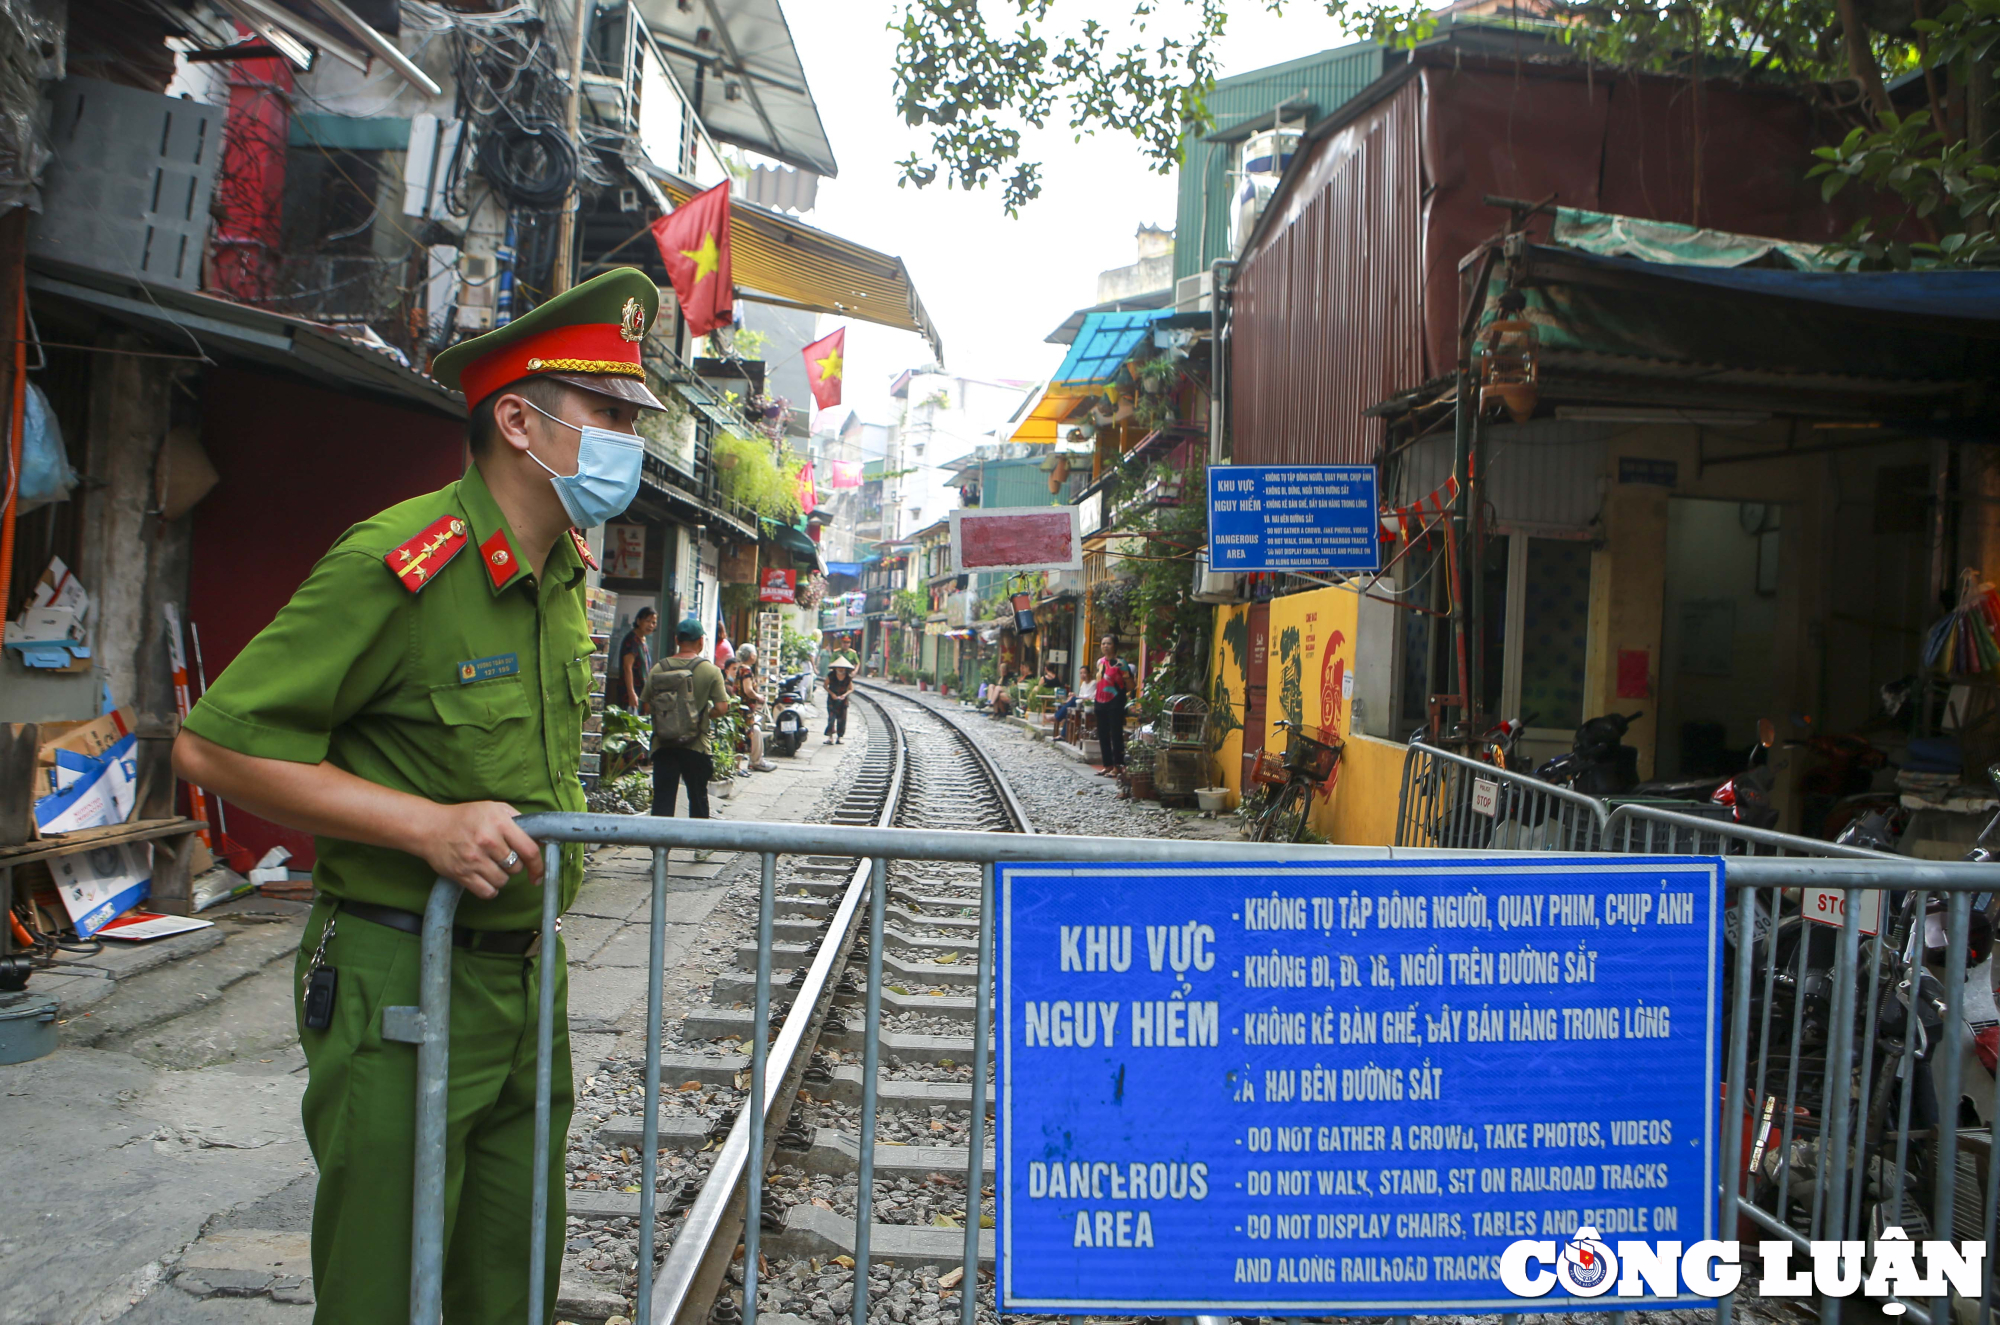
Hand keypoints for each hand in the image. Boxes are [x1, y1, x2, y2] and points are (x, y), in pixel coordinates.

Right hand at [417, 801, 543, 898]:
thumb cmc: (464, 817)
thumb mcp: (493, 808)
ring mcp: (474, 858)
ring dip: (500, 877)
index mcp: (499, 822)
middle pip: (516, 867)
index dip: (538, 865)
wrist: (430, 827)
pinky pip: (487, 892)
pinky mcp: (462, 874)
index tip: (539, 873)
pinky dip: (490, 889)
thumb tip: (542, 838)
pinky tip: (485, 879)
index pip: (529, 849)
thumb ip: (518, 820)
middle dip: (513, 866)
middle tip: (501, 858)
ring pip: (503, 880)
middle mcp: (488, 840)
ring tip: (490, 866)